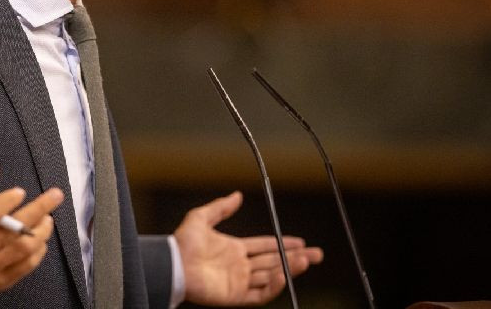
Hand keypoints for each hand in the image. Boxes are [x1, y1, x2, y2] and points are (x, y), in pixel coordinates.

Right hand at [0, 164, 63, 294]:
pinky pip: (28, 264)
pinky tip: (41, 237)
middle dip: (39, 209)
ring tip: (48, 218)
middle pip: (13, 229)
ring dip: (42, 230)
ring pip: (24, 247)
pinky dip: (40, 249)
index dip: (6, 201)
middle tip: (56, 195)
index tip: (21, 191)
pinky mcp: (3, 281)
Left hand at [174, 191, 323, 305]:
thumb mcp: (201, 217)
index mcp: (235, 249)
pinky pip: (260, 294)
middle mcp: (240, 266)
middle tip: (317, 255)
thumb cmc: (182, 242)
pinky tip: (283, 275)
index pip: (266, 246)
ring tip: (307, 261)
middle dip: (296, 258)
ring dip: (290, 269)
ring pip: (271, 276)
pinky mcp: (235, 296)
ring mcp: (239, 281)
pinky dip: (273, 286)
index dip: (283, 243)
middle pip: (274, 261)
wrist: (173, 264)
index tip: (301, 241)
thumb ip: (220, 207)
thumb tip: (237, 195)